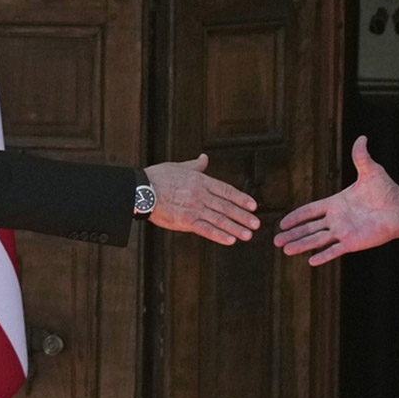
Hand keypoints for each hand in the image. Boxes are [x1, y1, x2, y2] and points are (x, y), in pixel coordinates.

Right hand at [144, 154, 259, 245]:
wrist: (141, 190)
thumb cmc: (158, 177)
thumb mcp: (180, 167)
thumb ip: (196, 165)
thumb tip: (205, 157)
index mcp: (201, 181)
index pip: (226, 190)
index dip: (241, 199)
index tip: (253, 206)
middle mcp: (200, 195)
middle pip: (226, 206)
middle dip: (243, 216)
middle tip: (256, 224)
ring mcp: (194, 208)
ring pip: (219, 219)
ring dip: (235, 228)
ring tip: (248, 234)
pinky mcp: (185, 221)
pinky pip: (205, 229)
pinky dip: (219, 235)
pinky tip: (230, 240)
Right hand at [274, 136, 398, 265]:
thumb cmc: (386, 190)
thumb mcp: (371, 171)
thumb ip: (361, 157)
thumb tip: (362, 137)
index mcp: (336, 203)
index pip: (310, 211)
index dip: (296, 216)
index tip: (282, 223)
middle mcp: (336, 219)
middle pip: (309, 228)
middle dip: (292, 234)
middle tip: (275, 240)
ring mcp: (343, 232)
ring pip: (317, 240)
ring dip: (301, 245)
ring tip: (285, 251)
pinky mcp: (353, 242)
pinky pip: (334, 250)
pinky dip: (323, 256)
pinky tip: (311, 261)